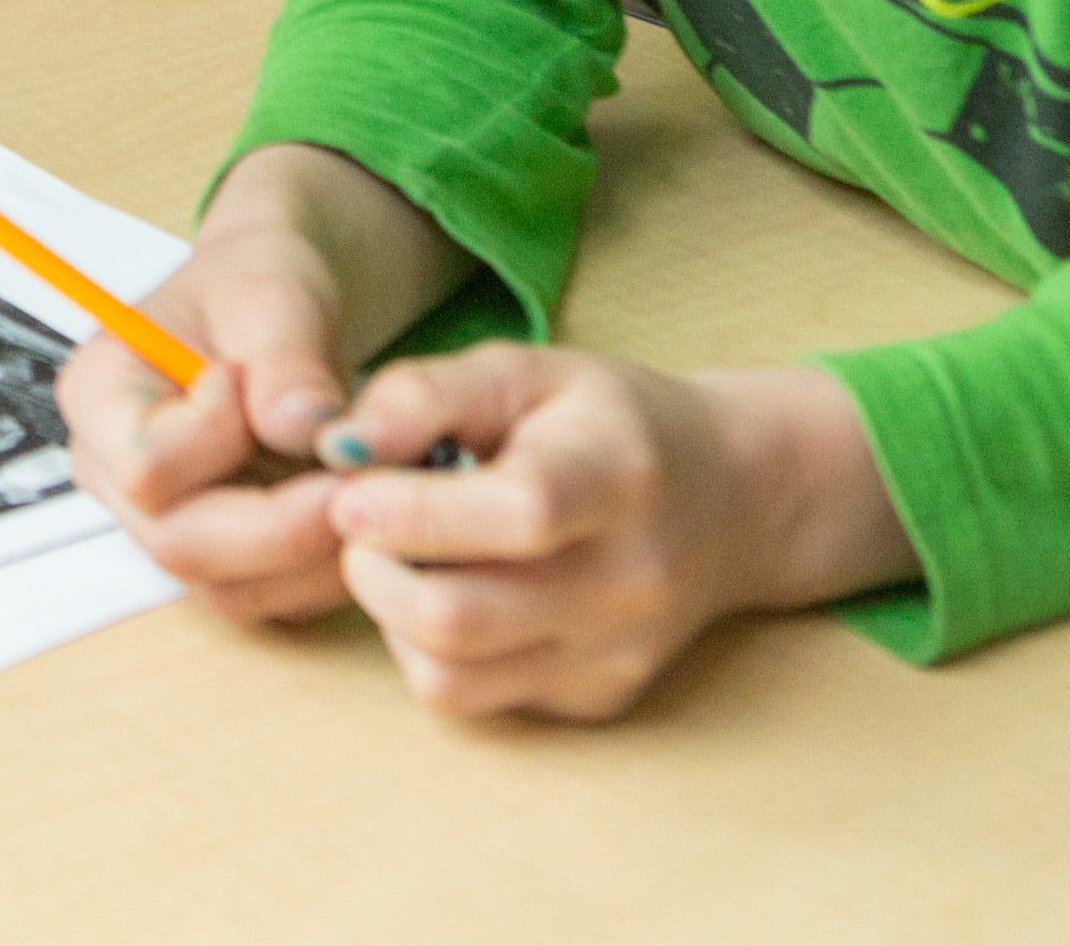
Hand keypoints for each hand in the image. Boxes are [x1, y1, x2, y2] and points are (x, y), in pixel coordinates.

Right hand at [58, 220, 371, 623]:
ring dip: (315, 552)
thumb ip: (286, 357)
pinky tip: (357, 508)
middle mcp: (116, 475)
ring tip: (367, 484)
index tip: (252, 381)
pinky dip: (326, 566)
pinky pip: (273, 595)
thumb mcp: (273, 292)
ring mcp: (166, 524)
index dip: (215, 441)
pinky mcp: (220, 557)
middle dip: (285, 525)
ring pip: (233, 587)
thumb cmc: (257, 287)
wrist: (278, 311)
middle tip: (359, 480)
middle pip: (182, 545)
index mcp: (99, 395)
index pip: (143, 465)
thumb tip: (306, 430)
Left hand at [312, 347, 910, 720]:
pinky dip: (434, 652)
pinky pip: (479, 698)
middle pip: (459, 618)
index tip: (349, 491)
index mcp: (616, 479)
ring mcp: (613, 655)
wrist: (731, 500)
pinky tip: (451, 590)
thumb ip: (425, 393)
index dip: (413, 511)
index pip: (517, 514)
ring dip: (391, 620)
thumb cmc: (609, 421)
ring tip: (399, 560)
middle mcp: (626, 582)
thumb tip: (338, 446)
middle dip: (372, 572)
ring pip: (452, 680)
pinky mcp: (597, 699)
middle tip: (358, 526)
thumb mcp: (526, 369)